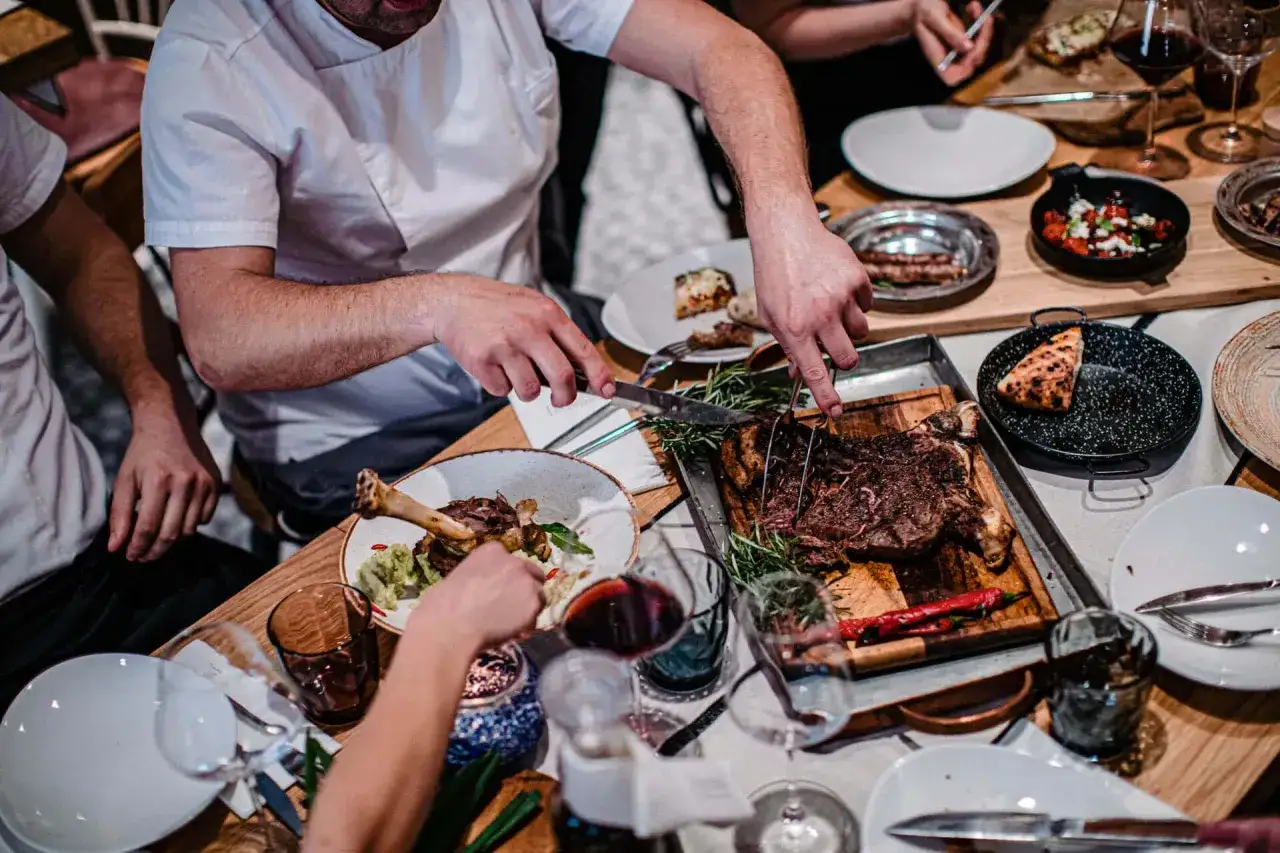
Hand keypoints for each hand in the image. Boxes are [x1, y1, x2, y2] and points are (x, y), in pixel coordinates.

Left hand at [108, 412, 219, 560]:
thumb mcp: (124, 480)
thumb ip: (119, 515)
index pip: (147, 527)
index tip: (131, 556)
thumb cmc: (142, 453)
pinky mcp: (215, 483)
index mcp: (158, 481)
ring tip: (158, 539)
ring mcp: (204, 483)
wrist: (170, 424)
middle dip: (154, 550)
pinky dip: (190, 525)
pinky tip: (177, 519)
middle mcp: (185, 482)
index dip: (138, 547)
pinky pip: (205, 518)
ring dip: (172, 540)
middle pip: (170, 533)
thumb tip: (115, 548)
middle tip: (143, 557)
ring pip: (189, 529)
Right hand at [417, 542, 544, 651]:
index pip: (512, 562)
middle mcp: (514, 561)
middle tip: (512, 607)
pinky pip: (536, 616)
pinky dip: (527, 625)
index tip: (501, 591)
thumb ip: (482, 576)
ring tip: (511, 624)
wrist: (450, 625)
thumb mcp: (461, 576)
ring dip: (527, 608)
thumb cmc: (444, 604)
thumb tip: (486, 590)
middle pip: (532, 575)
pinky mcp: (534, 603)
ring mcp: (527, 581)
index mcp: (493, 550)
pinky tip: (512, 633)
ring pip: (538, 596)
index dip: (509, 578)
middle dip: (525, 590)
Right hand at [433, 277, 614, 406]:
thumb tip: (582, 371)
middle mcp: (529, 328)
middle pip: (562, 376)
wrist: (453, 301)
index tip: (607, 390)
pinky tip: (494, 367)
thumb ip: (557, 335)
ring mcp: (506, 345)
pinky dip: (500, 386)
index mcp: (548, 314)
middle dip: (565, 396)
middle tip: (561, 399)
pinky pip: (502, 390)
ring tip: (516, 373)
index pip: (583, 350)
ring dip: (526, 391)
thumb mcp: (534, 308)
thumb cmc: (496, 306)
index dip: (599, 375)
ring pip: (530, 390)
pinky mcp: (482, 360)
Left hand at [752, 216, 872, 416]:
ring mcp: (841, 297)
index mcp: (794, 328)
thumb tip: (800, 374)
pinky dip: (857, 303)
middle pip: (849, 358)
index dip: (827, 396)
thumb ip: (787, 346)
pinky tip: (838, 288)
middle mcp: (819, 316)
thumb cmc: (774, 275)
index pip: (814, 372)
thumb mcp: (770, 316)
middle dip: (844, 359)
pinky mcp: (857, 279)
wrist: (786, 233)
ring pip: (862, 332)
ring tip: (832, 309)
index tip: (836, 412)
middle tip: (835, 345)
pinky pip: (867, 304)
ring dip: (850, 329)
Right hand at [914, 0, 994, 85]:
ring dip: (983, 28)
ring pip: (979, 49)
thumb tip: (968, 48)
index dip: (964, 69)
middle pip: (971, 63)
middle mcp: (947, 55)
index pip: (951, 77)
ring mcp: (956, 48)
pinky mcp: (962, 40)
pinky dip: (980, 23)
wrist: (918, 6)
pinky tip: (973, 9)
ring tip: (975, 8)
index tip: (972, 51)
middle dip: (982, 40)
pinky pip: (978, 37)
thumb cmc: (921, 10)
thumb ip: (950, 33)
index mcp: (935, 55)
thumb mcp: (934, 17)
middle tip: (983, 20)